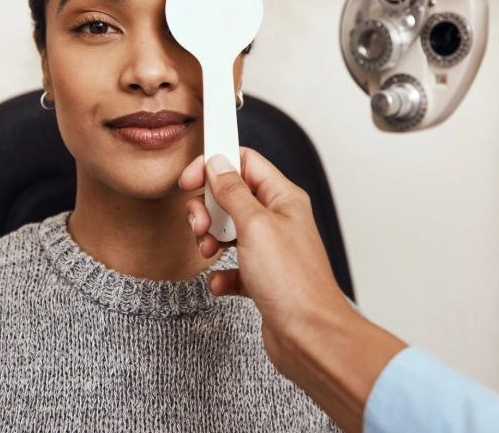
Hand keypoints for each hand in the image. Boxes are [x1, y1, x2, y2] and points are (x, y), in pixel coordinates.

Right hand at [179, 149, 406, 432]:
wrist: (309, 337)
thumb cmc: (293, 283)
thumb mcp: (255, 225)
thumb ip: (232, 191)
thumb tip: (218, 164)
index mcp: (283, 198)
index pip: (245, 162)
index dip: (215, 165)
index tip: (190, 179)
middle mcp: (277, 220)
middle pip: (231, 196)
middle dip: (207, 208)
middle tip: (200, 224)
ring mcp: (269, 249)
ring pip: (228, 230)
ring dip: (210, 238)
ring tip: (209, 251)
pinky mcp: (262, 277)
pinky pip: (231, 265)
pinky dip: (220, 272)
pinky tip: (222, 281)